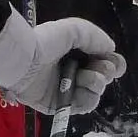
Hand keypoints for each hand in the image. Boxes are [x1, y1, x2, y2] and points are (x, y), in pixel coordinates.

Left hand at [0, 11, 124, 116]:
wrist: (23, 60)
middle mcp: (72, 73)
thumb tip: (111, 49)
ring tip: (84, 77)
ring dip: (96, 85)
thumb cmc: (46, 42)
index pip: (102, 63)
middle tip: (97, 68)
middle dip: (104, 73)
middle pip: (102, 79)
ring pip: (94, 94)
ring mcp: (66, 90)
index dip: (112, 64)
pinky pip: (81, 107)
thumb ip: (95, 37)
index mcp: (75, 55)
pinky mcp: (58, 106)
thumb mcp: (74, 30)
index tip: (114, 63)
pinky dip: (86, 98)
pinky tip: (80, 88)